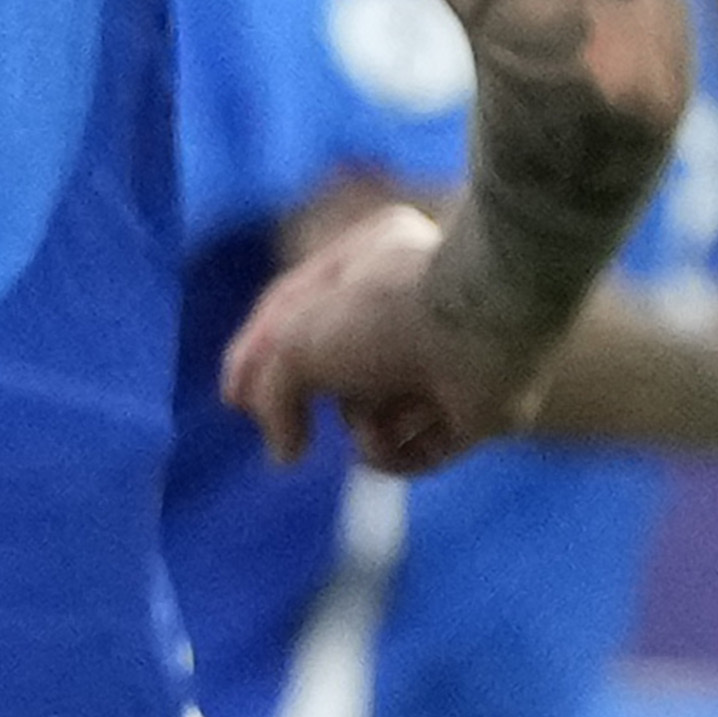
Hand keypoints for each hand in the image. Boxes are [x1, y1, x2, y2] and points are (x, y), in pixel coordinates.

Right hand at [216, 194, 542, 476]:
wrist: (483, 327)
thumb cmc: (383, 314)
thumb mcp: (294, 341)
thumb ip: (269, 390)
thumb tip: (284, 454)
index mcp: (366, 262)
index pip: (298, 313)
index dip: (261, 358)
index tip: (233, 401)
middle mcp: (406, 306)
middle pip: (334, 372)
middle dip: (315, 400)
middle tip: (292, 439)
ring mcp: (441, 359)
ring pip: (374, 416)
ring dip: (365, 427)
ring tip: (378, 418)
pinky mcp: (472, 409)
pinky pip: (416, 451)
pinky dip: (402, 454)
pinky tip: (405, 438)